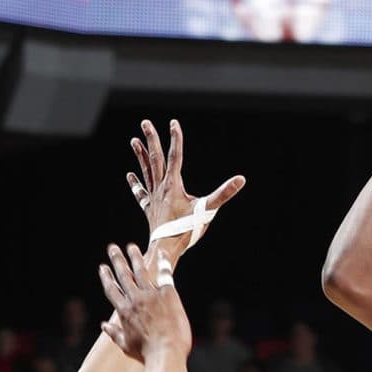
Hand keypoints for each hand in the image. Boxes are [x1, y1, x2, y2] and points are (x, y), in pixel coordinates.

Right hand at [98, 244, 190, 360]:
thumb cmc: (146, 353)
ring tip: (131, 246)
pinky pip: (164, 274)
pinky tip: (161, 252)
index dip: (106, 277)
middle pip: (123, 275)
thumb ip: (114, 333)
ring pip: (140, 271)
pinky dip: (163, 262)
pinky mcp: (168, 294)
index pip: (111, 289)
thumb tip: (103, 325)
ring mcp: (151, 295)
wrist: (166, 353)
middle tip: (112, 247)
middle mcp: (135, 300)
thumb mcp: (125, 345)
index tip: (102, 267)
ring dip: (134, 257)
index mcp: (123, 311)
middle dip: (117, 260)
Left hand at [127, 119, 245, 261]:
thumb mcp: (207, 210)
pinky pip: (141, 193)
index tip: (173, 123)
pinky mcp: (150, 209)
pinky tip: (130, 175)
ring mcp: (153, 198)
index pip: (175, 156)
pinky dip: (135, 184)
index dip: (175, 138)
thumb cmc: (186, 230)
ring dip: (141, 156)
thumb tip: (241, 179)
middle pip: (155, 159)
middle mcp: (161, 188)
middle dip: (151, 140)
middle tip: (145, 123)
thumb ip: (224, 193)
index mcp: (173, 185)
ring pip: (146, 172)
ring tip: (134, 141)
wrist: (166, 249)